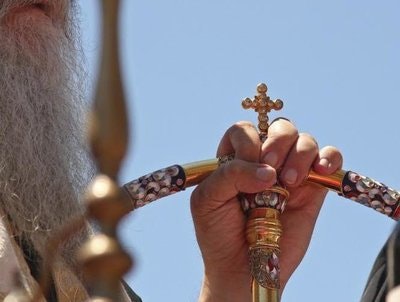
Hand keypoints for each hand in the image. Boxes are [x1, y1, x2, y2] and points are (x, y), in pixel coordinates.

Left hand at [191, 120, 341, 301]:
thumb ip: (230, 175)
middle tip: (272, 172)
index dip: (248, 143)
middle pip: (280, 128)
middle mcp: (264, 161)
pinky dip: (330, 158)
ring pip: (305, 141)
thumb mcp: (207, 200)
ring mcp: (290, 173)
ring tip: (289, 183)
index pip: (245, 130)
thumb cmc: (218, 232)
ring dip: (300, 154)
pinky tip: (321, 170)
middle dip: (278, 143)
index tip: (248, 165)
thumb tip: (269, 171)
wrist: (241, 269)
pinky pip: (329, 161)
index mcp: (235, 158)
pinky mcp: (312, 190)